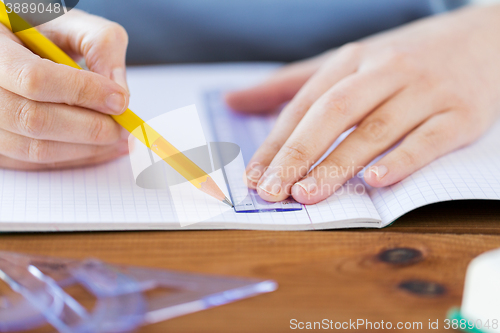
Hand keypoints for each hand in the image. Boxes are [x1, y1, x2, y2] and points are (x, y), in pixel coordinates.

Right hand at [0, 9, 129, 169]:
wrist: (19, 49)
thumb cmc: (44, 35)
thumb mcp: (72, 24)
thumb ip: (101, 45)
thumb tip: (120, 92)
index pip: (34, 78)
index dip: (82, 92)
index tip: (119, 100)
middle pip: (35, 120)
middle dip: (90, 127)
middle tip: (124, 126)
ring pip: (36, 149)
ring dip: (87, 149)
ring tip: (119, 139)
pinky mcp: (0, 147)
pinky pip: (37, 163)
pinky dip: (76, 158)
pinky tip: (102, 149)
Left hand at [226, 5, 499, 203]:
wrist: (484, 40)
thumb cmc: (403, 59)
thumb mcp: (347, 63)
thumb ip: (291, 84)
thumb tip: (233, 100)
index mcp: (353, 60)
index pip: (305, 104)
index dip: (276, 142)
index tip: (254, 175)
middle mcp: (386, 71)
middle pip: (334, 113)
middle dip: (299, 154)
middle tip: (272, 191)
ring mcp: (425, 91)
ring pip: (376, 129)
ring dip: (339, 164)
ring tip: (308, 194)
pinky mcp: (462, 113)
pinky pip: (429, 139)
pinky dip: (402, 160)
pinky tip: (376, 182)